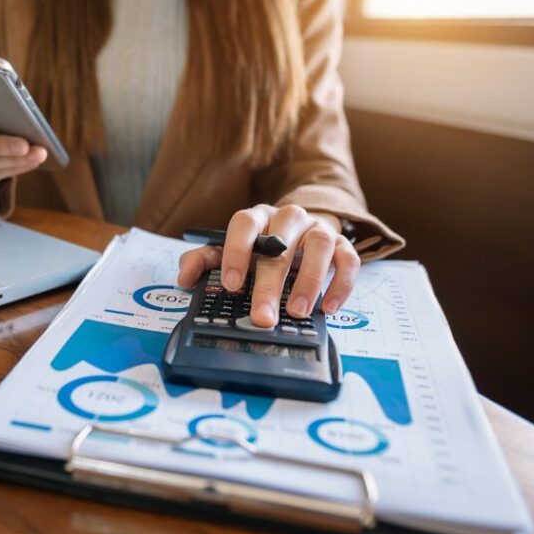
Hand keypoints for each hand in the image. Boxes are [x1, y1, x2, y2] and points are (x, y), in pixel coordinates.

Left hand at [177, 205, 359, 327]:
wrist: (301, 233)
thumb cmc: (261, 247)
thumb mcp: (230, 251)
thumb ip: (204, 260)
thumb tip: (183, 278)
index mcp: (258, 217)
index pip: (244, 223)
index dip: (236, 252)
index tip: (230, 285)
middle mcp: (289, 218)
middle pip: (281, 244)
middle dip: (269, 284)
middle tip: (263, 316)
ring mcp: (319, 229)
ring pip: (320, 245)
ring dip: (309, 281)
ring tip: (297, 312)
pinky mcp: (343, 244)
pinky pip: (349, 260)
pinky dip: (340, 284)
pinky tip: (327, 308)